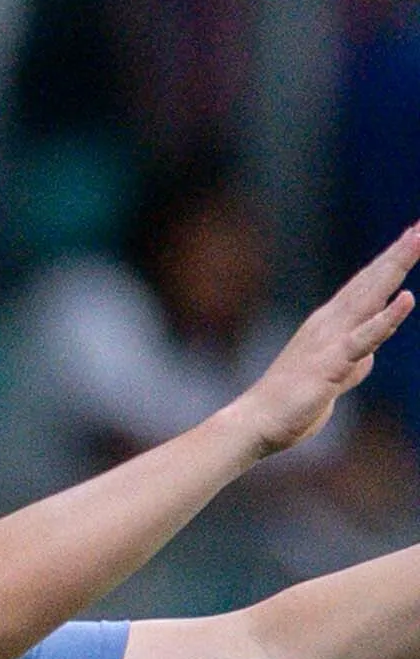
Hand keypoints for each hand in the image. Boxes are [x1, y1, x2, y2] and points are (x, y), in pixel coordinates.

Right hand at [234, 225, 419, 460]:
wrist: (254, 424)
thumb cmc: (289, 406)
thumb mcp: (330, 381)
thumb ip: (352, 366)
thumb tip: (367, 358)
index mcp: (329, 325)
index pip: (366, 286)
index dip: (391, 260)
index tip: (413, 234)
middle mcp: (329, 324)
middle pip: (371, 282)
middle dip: (399, 252)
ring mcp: (330, 340)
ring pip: (370, 298)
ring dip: (395, 267)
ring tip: (416, 239)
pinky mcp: (332, 362)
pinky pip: (365, 338)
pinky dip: (387, 318)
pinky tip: (407, 298)